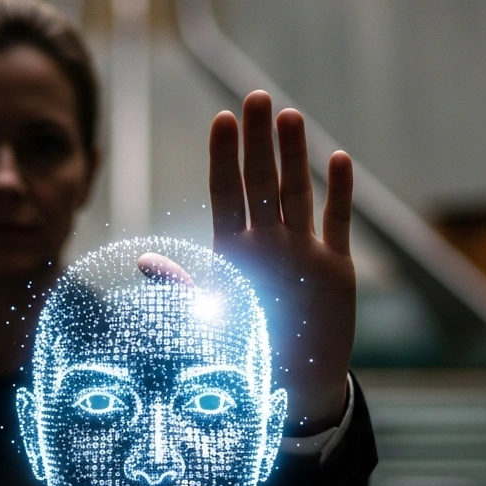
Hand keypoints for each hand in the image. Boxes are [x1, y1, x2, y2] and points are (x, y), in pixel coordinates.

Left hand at [208, 91, 354, 434]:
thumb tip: (147, 260)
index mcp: (232, 252)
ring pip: (296, 193)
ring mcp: (302, 252)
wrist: (291, 388)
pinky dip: (338, 194)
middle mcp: (267, 244)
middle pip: (260, 182)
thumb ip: (184, 288)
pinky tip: (337, 160)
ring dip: (295, 156)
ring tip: (290, 116)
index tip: (220, 120)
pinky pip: (336, 223)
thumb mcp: (211, 319)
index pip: (225, 194)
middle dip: (257, 141)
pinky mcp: (334, 268)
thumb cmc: (243, 356)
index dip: (223, 157)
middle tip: (255, 97)